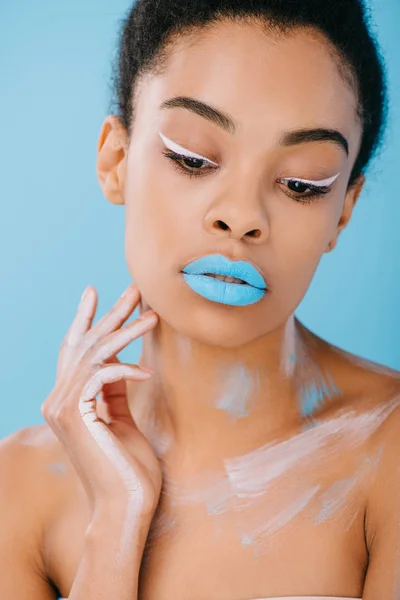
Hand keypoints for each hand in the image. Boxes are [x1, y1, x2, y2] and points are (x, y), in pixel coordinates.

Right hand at [41, 284, 160, 521]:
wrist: (126, 505)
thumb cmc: (129, 466)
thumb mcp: (121, 417)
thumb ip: (113, 390)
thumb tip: (120, 360)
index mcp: (66, 400)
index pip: (73, 349)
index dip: (83, 319)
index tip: (93, 291)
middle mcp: (56, 401)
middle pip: (84, 344)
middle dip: (111, 314)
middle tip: (135, 289)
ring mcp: (61, 408)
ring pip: (95, 355)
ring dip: (127, 332)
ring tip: (153, 316)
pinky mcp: (75, 415)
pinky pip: (102, 376)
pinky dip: (126, 369)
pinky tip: (147, 372)